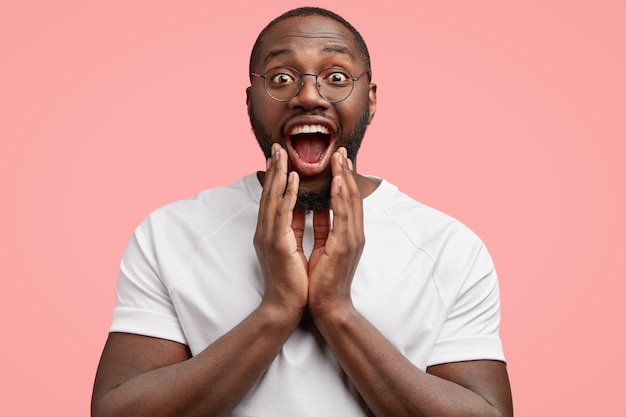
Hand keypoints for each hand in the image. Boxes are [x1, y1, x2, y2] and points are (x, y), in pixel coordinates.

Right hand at [254, 144, 307, 311]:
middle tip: (276, 146)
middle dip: (273, 169)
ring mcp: (269, 237)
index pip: (272, 199)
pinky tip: (293, 179)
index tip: (279, 158)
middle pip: (269, 194)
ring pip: (273, 198)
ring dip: (278, 174)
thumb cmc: (291, 280)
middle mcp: (266, 231)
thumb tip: (299, 209)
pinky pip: (283, 213)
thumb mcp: (292, 248)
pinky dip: (288, 194)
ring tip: (282, 153)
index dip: (275, 177)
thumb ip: (294, 228)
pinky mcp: (278, 244)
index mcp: (271, 233)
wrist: (285, 307)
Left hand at [307, 147, 364, 315]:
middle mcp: (354, 233)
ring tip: (340, 158)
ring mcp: (352, 240)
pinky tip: (338, 183)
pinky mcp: (345, 247)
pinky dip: (341, 198)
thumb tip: (316, 208)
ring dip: (345, 178)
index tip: (338, 159)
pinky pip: (343, 217)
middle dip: (346, 172)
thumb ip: (322, 227)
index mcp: (348, 233)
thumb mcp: (322, 247)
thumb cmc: (322, 279)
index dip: (344, 178)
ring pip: (350, 202)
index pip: (347, 200)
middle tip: (341, 150)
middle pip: (352, 196)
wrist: (328, 306)